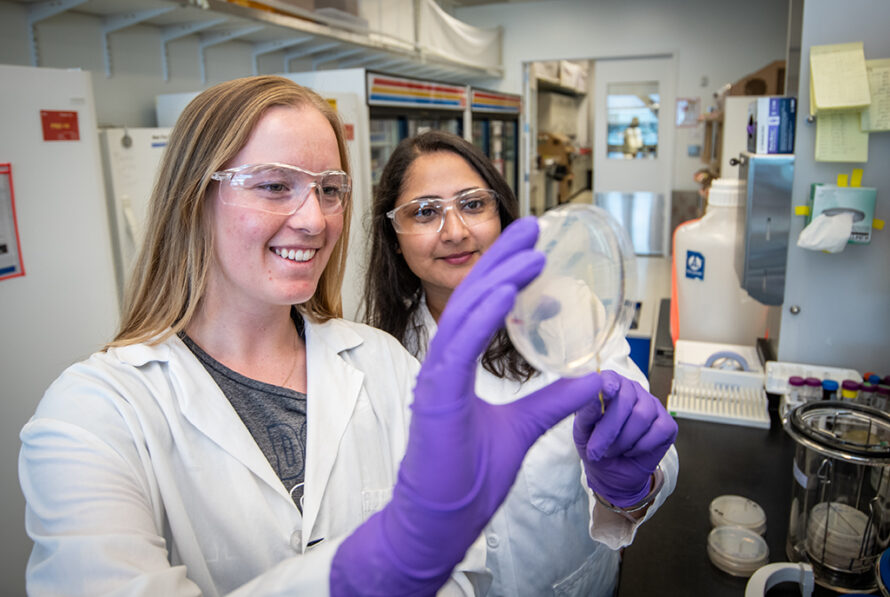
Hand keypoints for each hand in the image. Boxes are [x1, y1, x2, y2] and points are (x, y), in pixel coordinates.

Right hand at [331, 217, 606, 595]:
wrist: (441, 520)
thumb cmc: (469, 478)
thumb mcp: (525, 428)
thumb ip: (553, 401)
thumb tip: (591, 381)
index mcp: (458, 369)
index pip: (480, 309)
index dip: (504, 273)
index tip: (531, 247)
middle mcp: (443, 366)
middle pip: (471, 299)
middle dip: (501, 260)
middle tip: (531, 227)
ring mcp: (435, 380)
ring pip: (463, 315)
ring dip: (496, 279)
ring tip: (528, 251)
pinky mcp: (434, 398)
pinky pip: (455, 348)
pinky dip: (479, 317)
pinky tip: (503, 292)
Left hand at [573, 370, 677, 507]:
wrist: (613, 474)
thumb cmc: (596, 447)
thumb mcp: (583, 432)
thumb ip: (586, 413)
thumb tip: (593, 397)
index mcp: (610, 386)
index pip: (611, 378)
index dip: (609, 384)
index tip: (606, 393)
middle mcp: (633, 390)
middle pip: (626, 400)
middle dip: (609, 429)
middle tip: (596, 450)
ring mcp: (653, 406)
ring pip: (642, 416)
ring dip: (624, 440)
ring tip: (612, 451)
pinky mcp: (668, 424)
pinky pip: (659, 430)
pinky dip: (642, 446)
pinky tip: (631, 451)